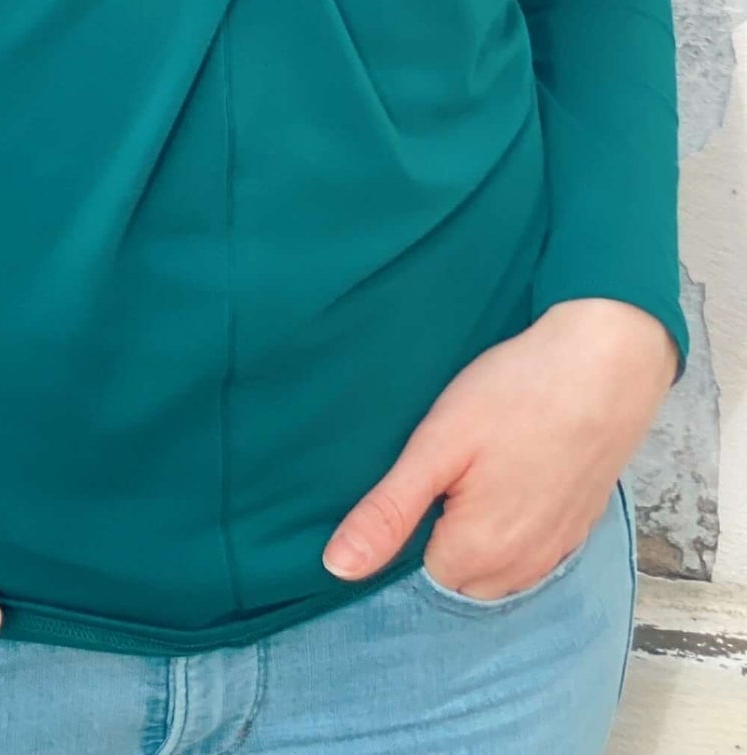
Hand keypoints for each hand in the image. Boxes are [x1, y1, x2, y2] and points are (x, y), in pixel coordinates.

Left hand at [321, 298, 677, 595]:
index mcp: (479, 553)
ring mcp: (558, 549)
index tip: (422, 477)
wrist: (604, 366)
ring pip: (499, 570)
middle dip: (444, 537)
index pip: (420, 571)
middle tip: (449, 469)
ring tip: (479, 471)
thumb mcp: (437, 445)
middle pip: (460, 577)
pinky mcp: (580, 527)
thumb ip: (389, 512)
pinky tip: (514, 477)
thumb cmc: (515, 395)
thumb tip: (338, 567)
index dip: (411, 524)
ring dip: (481, 537)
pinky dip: (516, 529)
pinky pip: (534, 552)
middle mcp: (524, 567)